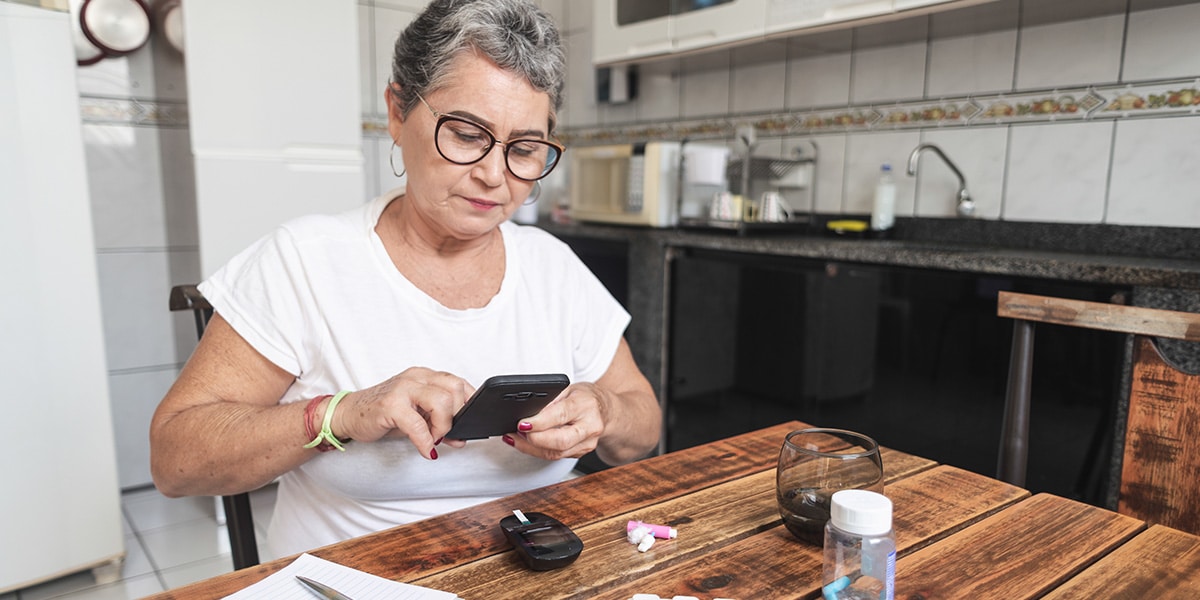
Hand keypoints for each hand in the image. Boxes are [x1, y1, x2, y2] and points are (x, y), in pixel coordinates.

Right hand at [330, 367, 472, 459]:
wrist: (348, 414)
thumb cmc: (383, 414)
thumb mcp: (417, 418)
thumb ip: (439, 425)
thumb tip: (461, 438)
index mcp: (424, 376)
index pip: (459, 382)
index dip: (469, 403)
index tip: (469, 421)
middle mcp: (415, 377)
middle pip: (455, 389)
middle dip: (457, 416)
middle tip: (446, 433)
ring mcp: (402, 389)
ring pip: (441, 401)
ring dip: (443, 427)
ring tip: (433, 439)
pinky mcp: (390, 405)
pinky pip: (417, 425)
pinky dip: (425, 441)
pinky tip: (425, 450)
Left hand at [503, 383, 609, 460]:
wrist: (606, 410)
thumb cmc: (585, 397)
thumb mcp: (568, 389)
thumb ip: (550, 399)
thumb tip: (528, 412)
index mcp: (585, 405)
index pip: (561, 415)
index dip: (539, 422)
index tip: (522, 424)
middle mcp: (590, 426)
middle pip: (560, 441)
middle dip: (534, 440)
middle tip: (516, 433)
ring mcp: (588, 443)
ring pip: (556, 453)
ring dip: (531, 448)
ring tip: (514, 439)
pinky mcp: (581, 453)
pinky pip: (556, 456)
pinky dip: (538, 451)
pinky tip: (526, 444)